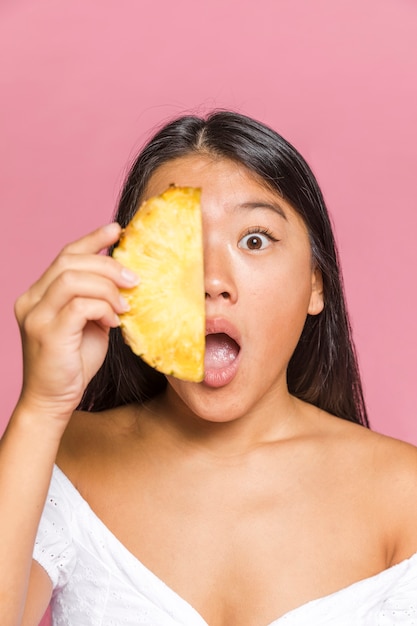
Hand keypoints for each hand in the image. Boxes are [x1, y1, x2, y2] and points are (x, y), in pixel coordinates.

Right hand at [14, 223, 138, 423]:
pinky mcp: (47, 332)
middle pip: (70, 261)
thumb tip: (126, 279)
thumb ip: (98, 300)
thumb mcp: (90, 324)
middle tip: (135, 278)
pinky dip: (103, 308)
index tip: (117, 229)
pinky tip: (114, 322)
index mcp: (40, 294)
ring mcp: (35, 315)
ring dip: (108, 288)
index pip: (65, 255)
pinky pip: (79, 305)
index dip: (92, 239)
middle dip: (108, 264)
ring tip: (125, 305)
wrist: (53, 401)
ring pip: (73, 278)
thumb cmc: (74, 363)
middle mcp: (31, 299)